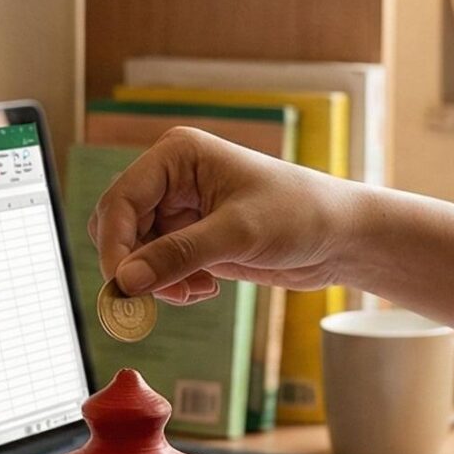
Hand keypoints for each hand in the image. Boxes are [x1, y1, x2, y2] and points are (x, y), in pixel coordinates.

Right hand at [88, 128, 360, 304]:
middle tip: (152, 299)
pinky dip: (172, 284)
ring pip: (136, 251)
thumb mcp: (238, 234)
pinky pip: (159, 265)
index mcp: (177, 155)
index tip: (122, 287)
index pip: (120, 200)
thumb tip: (125, 280)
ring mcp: (181, 208)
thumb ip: (178, 255)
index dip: (114, 246)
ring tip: (194, 291)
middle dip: (134, 265)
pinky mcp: (193, 236)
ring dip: (156, 279)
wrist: (340, 236)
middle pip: (119, 226)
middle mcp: (172, 177)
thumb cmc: (300, 214)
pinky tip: (204, 289)